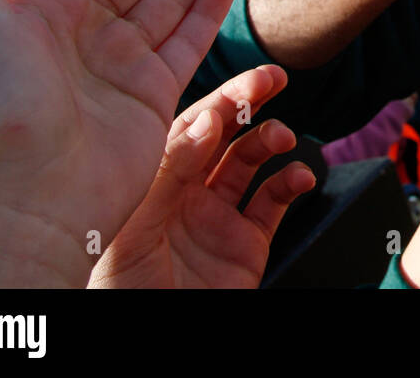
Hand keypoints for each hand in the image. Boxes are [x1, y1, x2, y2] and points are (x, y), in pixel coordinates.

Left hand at [89, 66, 314, 288]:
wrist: (152, 341)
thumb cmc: (119, 292)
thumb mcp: (136, 225)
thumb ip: (172, 170)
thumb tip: (207, 118)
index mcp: (151, 182)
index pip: (188, 125)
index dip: (219, 98)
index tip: (250, 79)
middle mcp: (184, 194)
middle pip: (223, 133)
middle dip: (251, 102)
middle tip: (276, 78)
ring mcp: (216, 218)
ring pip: (252, 161)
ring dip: (272, 140)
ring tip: (285, 138)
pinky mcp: (245, 246)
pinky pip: (274, 203)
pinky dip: (293, 183)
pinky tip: (300, 176)